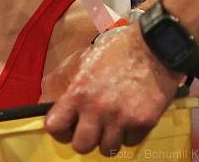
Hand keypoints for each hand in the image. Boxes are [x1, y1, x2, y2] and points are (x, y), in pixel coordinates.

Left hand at [44, 25, 182, 156]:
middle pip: (81, 146)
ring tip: (110, 125)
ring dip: (107, 139)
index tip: (65, 126)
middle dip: (83, 139)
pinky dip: (128, 135)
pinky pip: (130, 143)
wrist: (152, 48)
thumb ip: (59, 82)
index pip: (55, 127)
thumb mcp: (79, 60)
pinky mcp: (144, 123)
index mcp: (77, 92)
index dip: (59, 129)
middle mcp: (97, 109)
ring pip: (107, 149)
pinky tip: (128, 119)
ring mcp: (121, 118)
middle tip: (89, 129)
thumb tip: (45, 102)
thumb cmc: (113, 51)